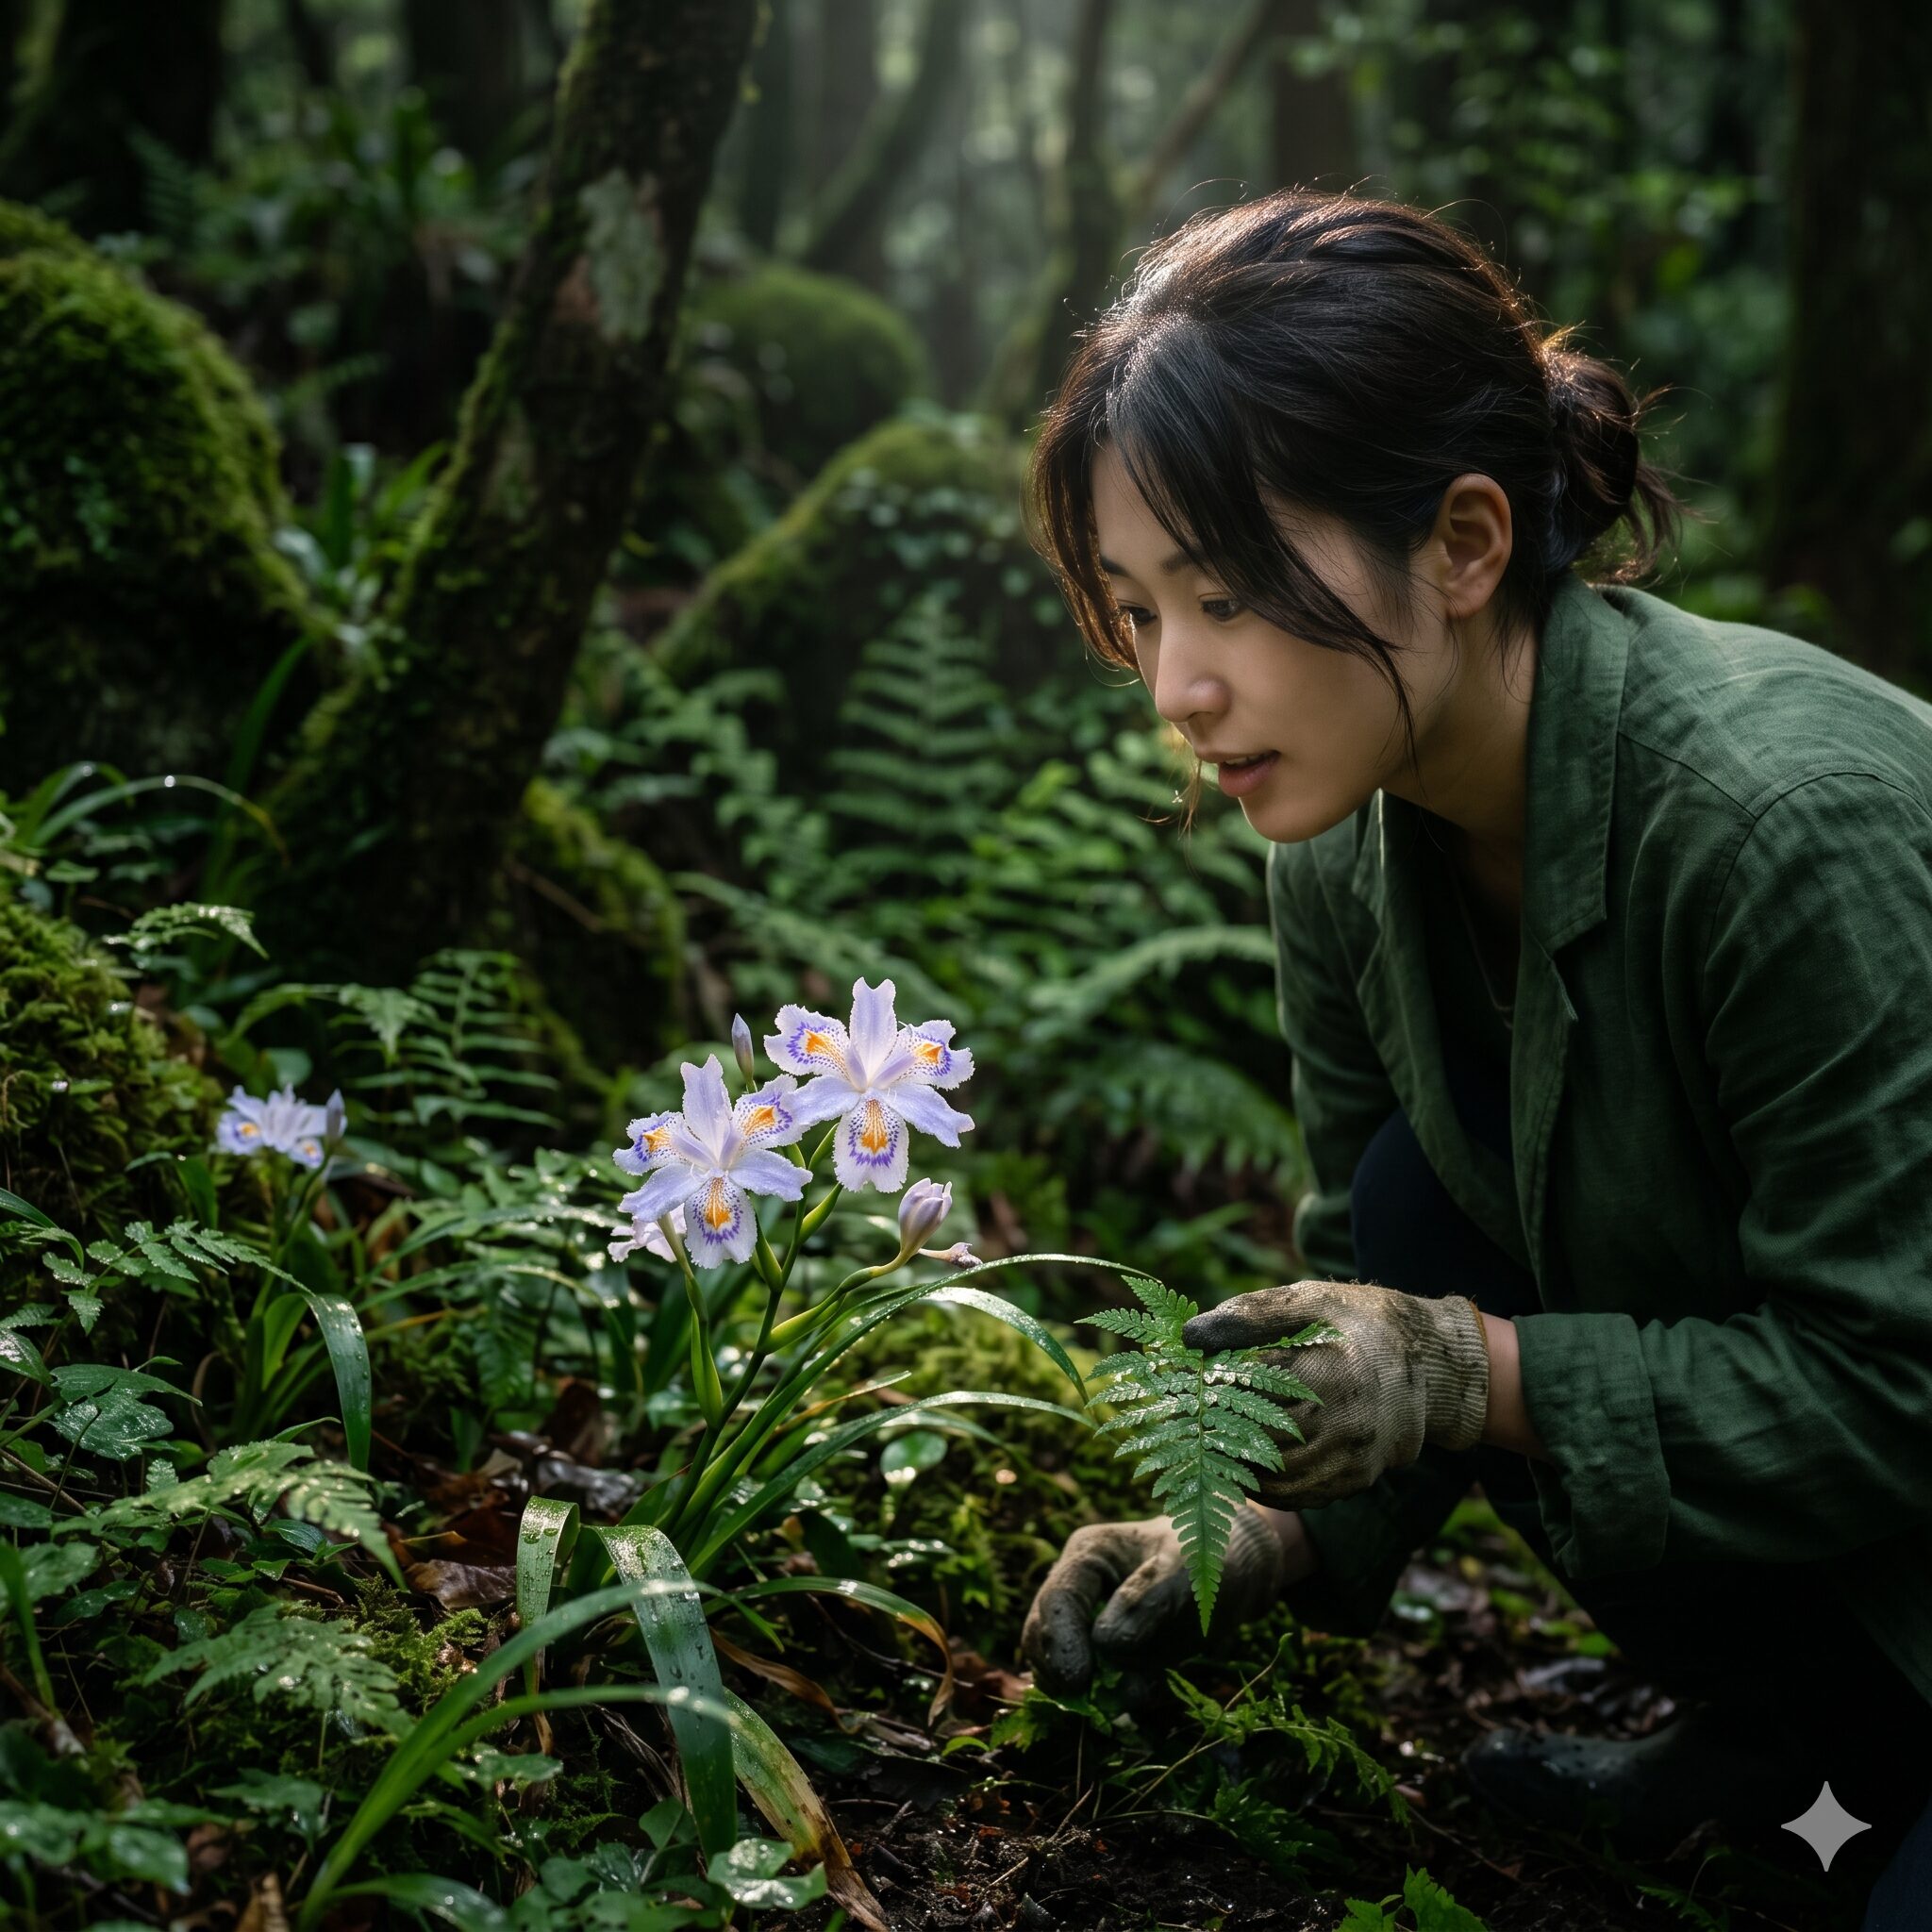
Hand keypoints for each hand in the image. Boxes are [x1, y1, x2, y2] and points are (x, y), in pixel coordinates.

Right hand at [1019, 1507, 1284, 1698]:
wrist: (1235, 1572)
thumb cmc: (1210, 1555)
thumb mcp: (1188, 1570)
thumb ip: (1149, 1601)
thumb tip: (1106, 1643)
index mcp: (1089, 1554)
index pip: (1058, 1598)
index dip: (1061, 1640)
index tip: (1078, 1680)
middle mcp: (1079, 1589)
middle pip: (1043, 1634)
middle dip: (1060, 1670)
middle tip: (1089, 1700)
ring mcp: (1088, 1625)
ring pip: (1058, 1666)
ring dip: (1080, 1693)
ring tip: (1117, 1702)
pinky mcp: (1107, 1658)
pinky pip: (1091, 1688)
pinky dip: (1105, 1702)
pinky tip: (1134, 1698)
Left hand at [1180, 1280, 1489, 1508]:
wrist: (1431, 1363)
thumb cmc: (1359, 1321)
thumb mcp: (1310, 1300)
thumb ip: (1251, 1315)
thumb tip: (1191, 1337)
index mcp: (1332, 1375)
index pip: (1248, 1392)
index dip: (1206, 1386)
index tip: (1178, 1379)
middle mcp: (1347, 1427)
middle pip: (1254, 1440)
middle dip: (1213, 1426)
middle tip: (1181, 1412)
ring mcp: (1353, 1461)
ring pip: (1271, 1478)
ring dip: (1233, 1460)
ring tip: (1207, 1433)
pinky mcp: (1355, 1481)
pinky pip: (1295, 1495)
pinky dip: (1263, 1480)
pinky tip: (1244, 1452)